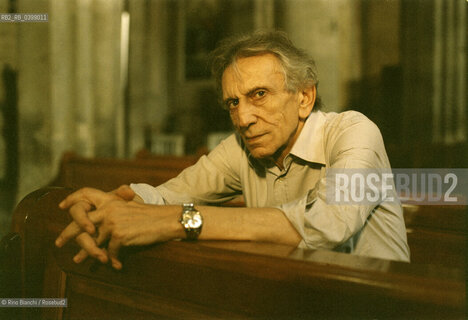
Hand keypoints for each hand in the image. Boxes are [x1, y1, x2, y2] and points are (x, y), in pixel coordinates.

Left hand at [56, 186, 181, 268]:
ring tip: (79, 261)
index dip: (73, 199)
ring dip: (87, 254)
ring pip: (93, 241)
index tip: (62, 207)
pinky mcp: (119, 236)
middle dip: (67, 233)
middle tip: (58, 243)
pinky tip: (116, 265)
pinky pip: (109, 251)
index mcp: (111, 200)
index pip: (86, 194)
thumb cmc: (152, 214)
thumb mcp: (132, 205)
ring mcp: (113, 222)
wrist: (167, 220)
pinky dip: (112, 259)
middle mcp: (109, 209)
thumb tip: (100, 219)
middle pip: (80, 221)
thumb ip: (115, 207)